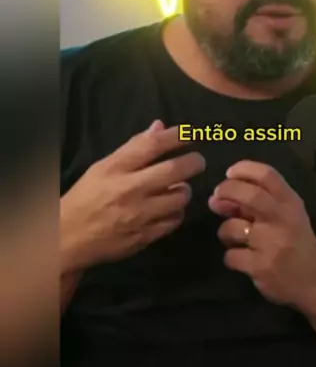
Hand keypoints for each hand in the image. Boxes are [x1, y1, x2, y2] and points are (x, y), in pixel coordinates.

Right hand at [61, 121, 204, 271]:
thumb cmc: (87, 197)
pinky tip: (170, 209)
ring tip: (179, 187)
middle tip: (198, 161)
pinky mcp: (145, 237)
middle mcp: (129, 190)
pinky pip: (174, 221)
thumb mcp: (103, 167)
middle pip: (174, 170)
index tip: (190, 134)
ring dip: (184, 190)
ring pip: (179, 197)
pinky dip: (177, 212)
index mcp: (116, 169)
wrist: (67, 239)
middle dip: (193, 162)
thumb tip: (160, 126)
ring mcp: (139, 215)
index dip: (176, 136)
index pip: (152, 145)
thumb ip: (134, 147)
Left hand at [208, 161, 315, 317]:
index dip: (244, 169)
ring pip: (232, 227)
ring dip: (225, 231)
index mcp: (290, 203)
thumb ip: (259, 201)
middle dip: (226, 191)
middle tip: (216, 198)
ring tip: (234, 238)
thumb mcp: (287, 214)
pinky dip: (231, 257)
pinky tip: (242, 259)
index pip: (267, 175)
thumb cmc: (297, 241)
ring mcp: (271, 244)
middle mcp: (281, 219)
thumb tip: (220, 195)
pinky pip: (231, 255)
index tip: (230, 173)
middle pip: (249, 195)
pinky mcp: (261, 267)